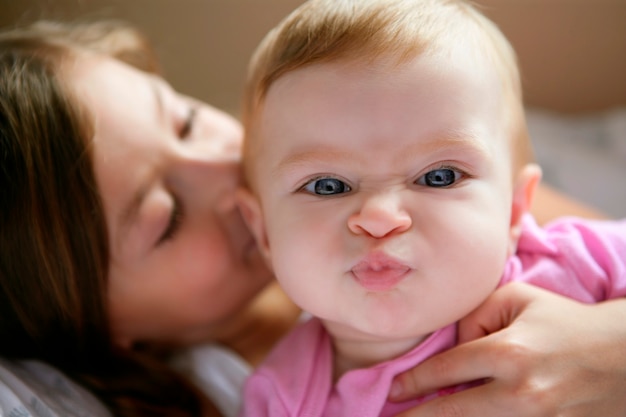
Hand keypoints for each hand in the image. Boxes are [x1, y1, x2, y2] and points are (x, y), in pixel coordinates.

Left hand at [389, 282, 625, 416]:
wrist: (623, 357)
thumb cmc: (563, 321)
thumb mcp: (516, 299)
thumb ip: (474, 317)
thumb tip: (453, 347)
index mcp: (508, 352)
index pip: (446, 371)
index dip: (413, 383)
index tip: (393, 391)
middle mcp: (521, 393)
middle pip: (453, 414)